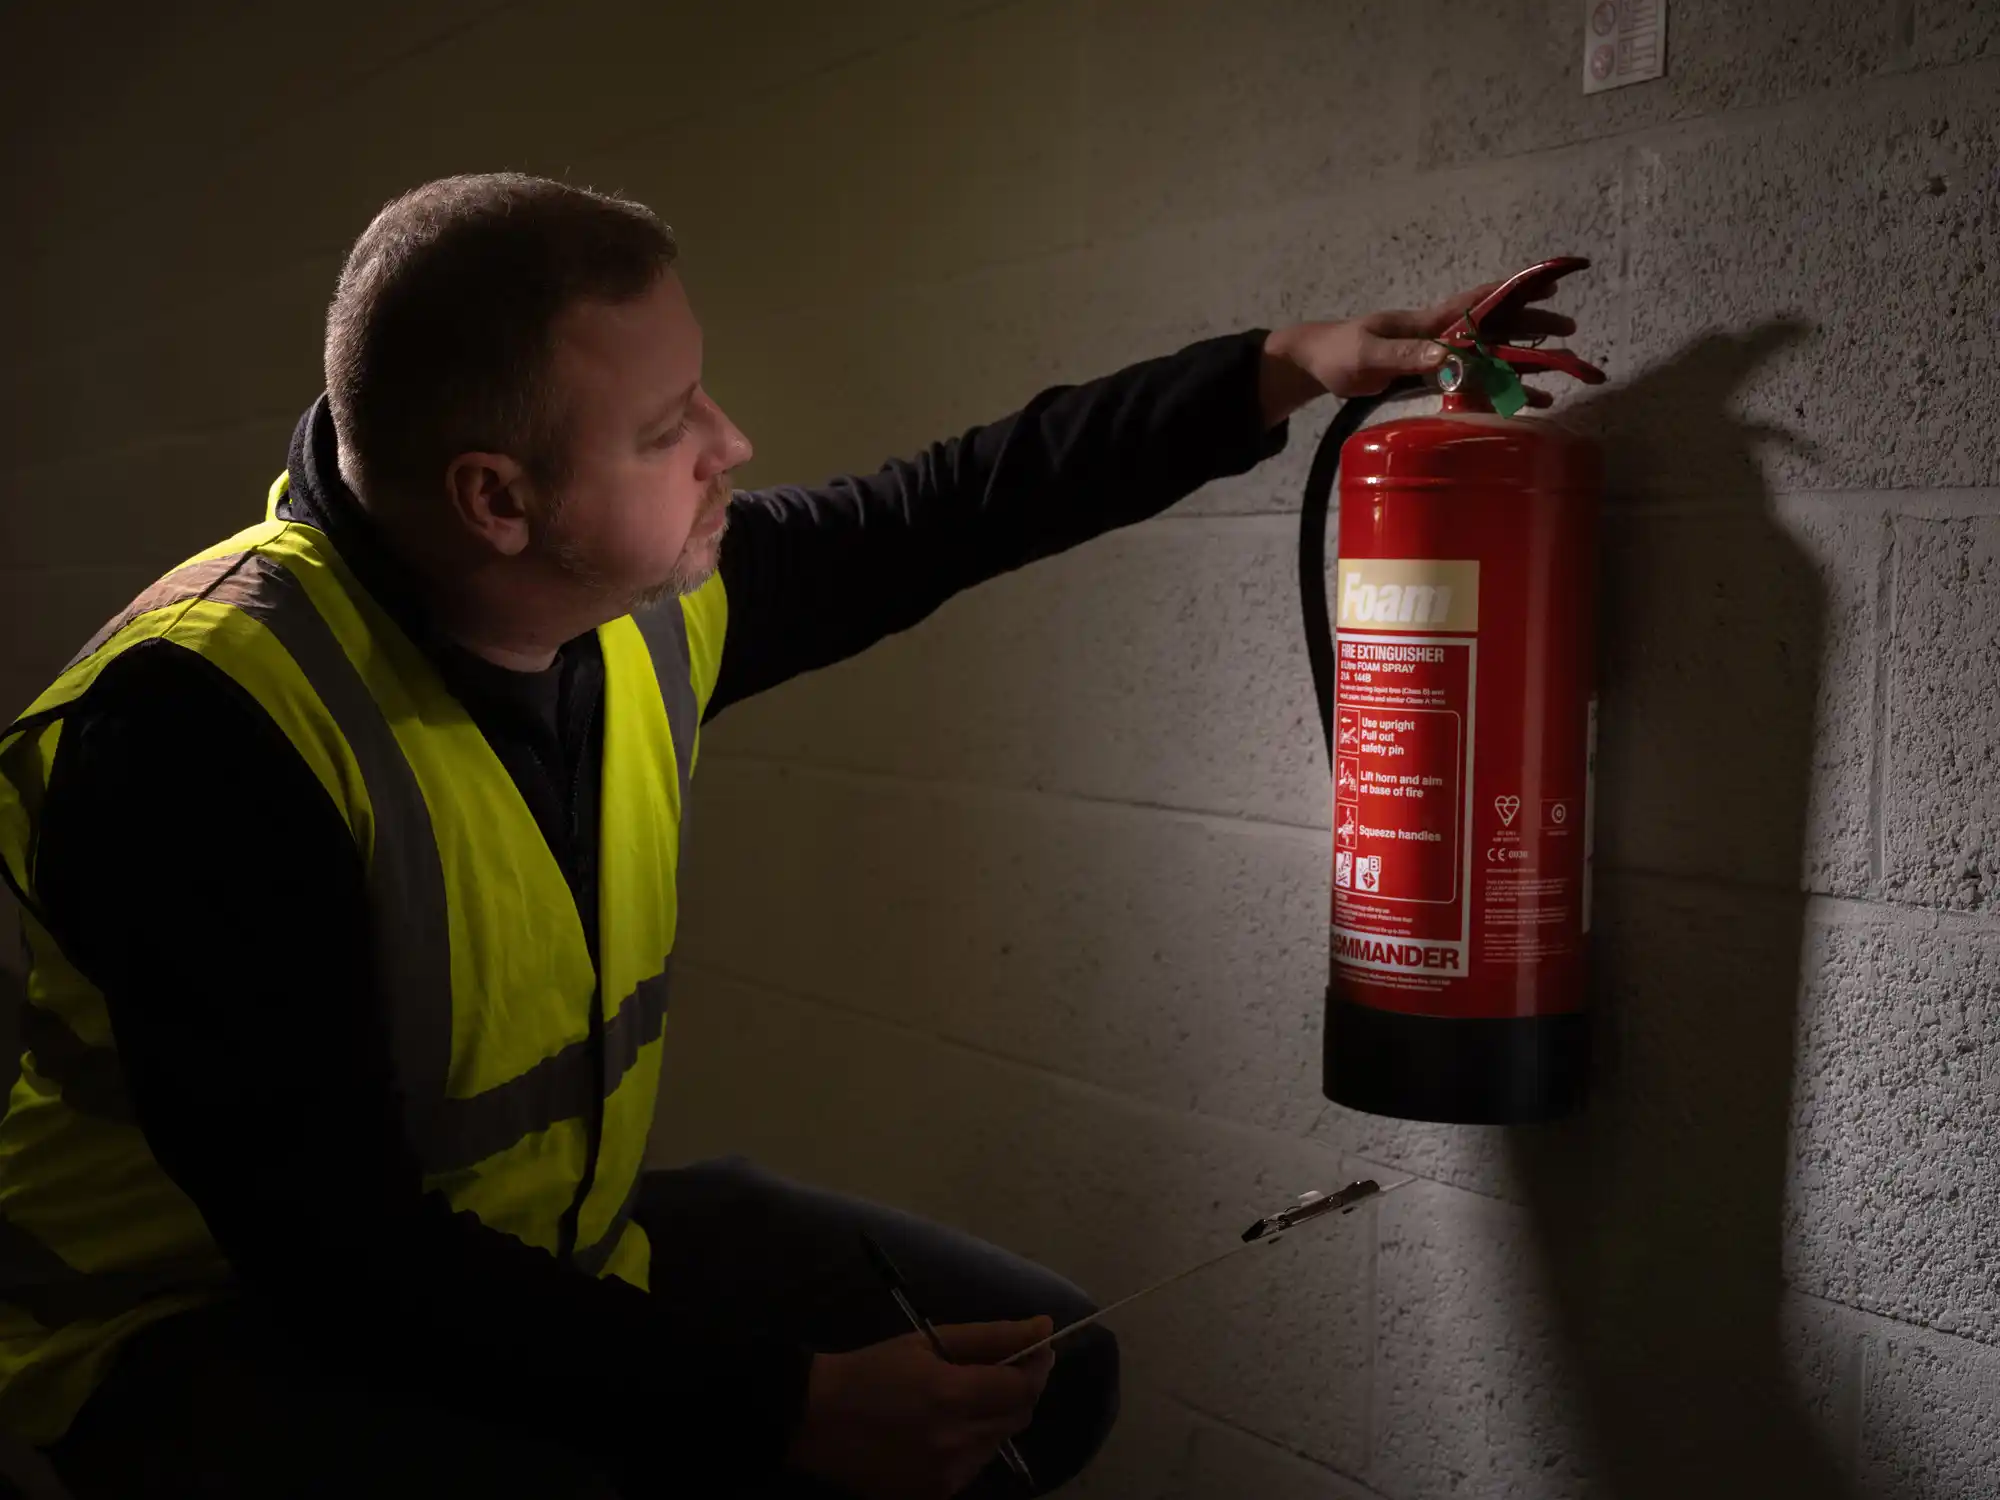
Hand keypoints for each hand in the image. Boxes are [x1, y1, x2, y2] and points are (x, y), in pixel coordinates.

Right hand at [787, 1317, 1056, 1499]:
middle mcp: (955, 1441)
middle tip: (1003, 1366)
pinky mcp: (935, 1495)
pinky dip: (973, 1441)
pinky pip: (975, 1464)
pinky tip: (945, 1426)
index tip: (1039, 1348)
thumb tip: (1043, 1327)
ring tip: (964, 1396)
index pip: (1022, 1387)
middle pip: (1018, 1416)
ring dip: (996, 1415)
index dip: (1038, 1366)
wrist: (814, 1419)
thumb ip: (990, 1336)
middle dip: (1020, 1389)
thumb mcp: (927, 1342)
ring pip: (999, 1441)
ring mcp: (946, 1475)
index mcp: (951, 1396)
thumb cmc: (870, 1370)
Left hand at [1258, 279, 1579, 424]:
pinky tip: (1519, 400)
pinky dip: (1496, 387)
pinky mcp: (1428, 374)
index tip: (1550, 283)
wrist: (1315, 363)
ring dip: (1523, 358)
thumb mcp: (1367, 355)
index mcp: (1427, 321)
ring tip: (1560, 368)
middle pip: (1495, 326)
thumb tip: (1447, 353)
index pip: (1479, 301)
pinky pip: (1470, 378)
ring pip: (1489, 353)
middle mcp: (1438, 333)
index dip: (1515, 290)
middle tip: (1570, 331)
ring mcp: (1435, 354)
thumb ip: (1405, 355)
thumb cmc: (1338, 354)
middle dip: (1533, 325)